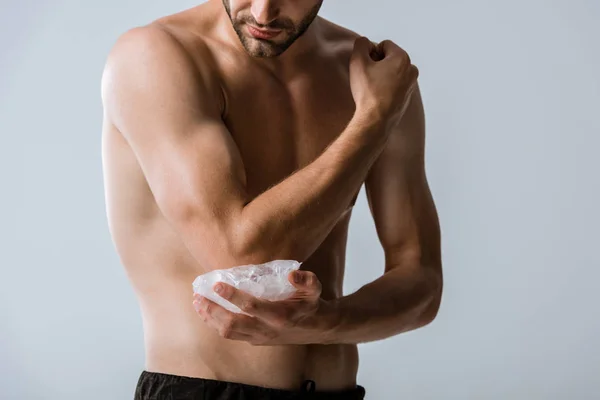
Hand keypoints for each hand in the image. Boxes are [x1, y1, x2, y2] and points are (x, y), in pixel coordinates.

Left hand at [192, 270, 336, 345]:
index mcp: (279, 316)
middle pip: (232, 323)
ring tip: (197, 303)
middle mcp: (266, 329)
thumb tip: (292, 274)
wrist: (317, 329)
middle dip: (212, 310)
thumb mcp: (315, 289)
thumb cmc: (312, 304)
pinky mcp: (255, 340)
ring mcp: (259, 337)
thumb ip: (306, 280)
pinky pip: (231, 335)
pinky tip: (207, 312)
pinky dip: (216, 324)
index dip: (232, 296)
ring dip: (210, 318)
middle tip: (198, 296)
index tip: (217, 284)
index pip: (250, 306)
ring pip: (228, 332)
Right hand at [349, 36, 418, 132]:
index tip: (365, 67)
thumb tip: (365, 43)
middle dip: (378, 64)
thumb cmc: (368, 91)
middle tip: (367, 77)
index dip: (371, 53)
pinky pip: (395, 86)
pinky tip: (376, 97)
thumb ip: (360, 44)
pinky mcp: (407, 98)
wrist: (375, 120)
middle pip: (390, 59)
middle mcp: (411, 70)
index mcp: (403, 58)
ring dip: (382, 76)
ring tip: (371, 88)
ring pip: (392, 73)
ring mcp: (411, 86)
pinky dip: (386, 88)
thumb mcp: (358, 61)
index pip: (384, 45)